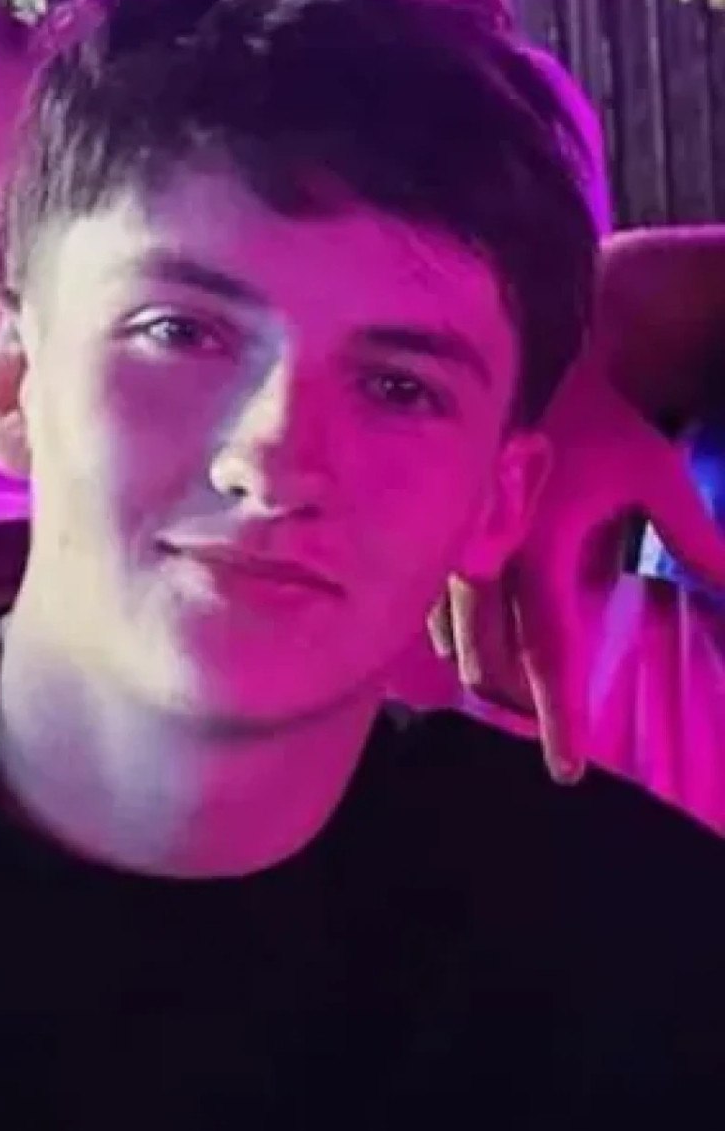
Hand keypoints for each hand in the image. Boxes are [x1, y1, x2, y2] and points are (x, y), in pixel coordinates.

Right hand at [430, 358, 724, 782]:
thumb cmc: (603, 418)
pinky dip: (457, 636)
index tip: (568, 771)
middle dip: (516, 703)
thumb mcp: (657, 477)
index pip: (552, 657)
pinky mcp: (438, 536)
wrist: (537, 360)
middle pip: (491, 664)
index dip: (560, 719)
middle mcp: (489, 561)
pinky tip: (471, 642)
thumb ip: (695, 540)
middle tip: (543, 724)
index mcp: (542, 553)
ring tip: (509, 691)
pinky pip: (436, 608)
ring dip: (484, 673)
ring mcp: (454, 549)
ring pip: (456, 641)